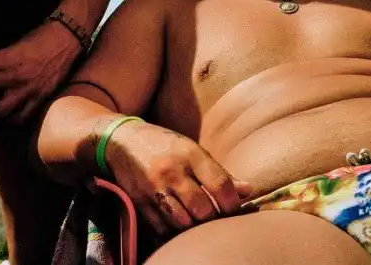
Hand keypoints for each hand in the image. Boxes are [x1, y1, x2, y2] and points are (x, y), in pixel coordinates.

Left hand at [0, 20, 81, 122]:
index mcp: (7, 59)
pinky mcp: (41, 97)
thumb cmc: (39, 37)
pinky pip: (22, 116)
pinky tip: (10, 113)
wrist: (66, 39)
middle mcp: (15, 76)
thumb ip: (0, 60)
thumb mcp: (15, 44)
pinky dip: (13, 117)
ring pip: (1, 111)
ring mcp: (29, 89)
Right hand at [103, 119, 252, 237]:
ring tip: (196, 219)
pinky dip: (173, 230)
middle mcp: (173, 170)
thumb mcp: (192, 150)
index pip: (220, 185)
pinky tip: (177, 222)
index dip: (233, 203)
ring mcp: (154, 188)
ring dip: (192, 226)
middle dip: (212, 218)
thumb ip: (219, 172)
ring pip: (183, 222)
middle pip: (202, 209)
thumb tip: (248, 191)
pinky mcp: (140, 202)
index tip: (234, 208)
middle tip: (214, 217)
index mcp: (190, 153)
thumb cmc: (164, 145)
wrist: (122, 140)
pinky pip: (163, 228)